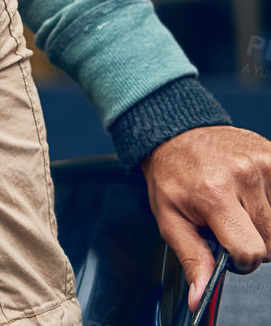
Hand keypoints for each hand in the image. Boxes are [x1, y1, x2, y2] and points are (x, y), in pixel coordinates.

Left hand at [143, 126, 270, 309]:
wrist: (176, 134)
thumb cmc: (172, 177)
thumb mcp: (170, 219)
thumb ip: (191, 258)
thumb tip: (199, 296)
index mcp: (213, 194)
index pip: (251, 251)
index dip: (242, 260)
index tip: (229, 250)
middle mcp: (243, 176)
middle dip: (253, 241)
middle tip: (231, 224)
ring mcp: (264, 163)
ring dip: (264, 223)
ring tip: (240, 207)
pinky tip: (253, 196)